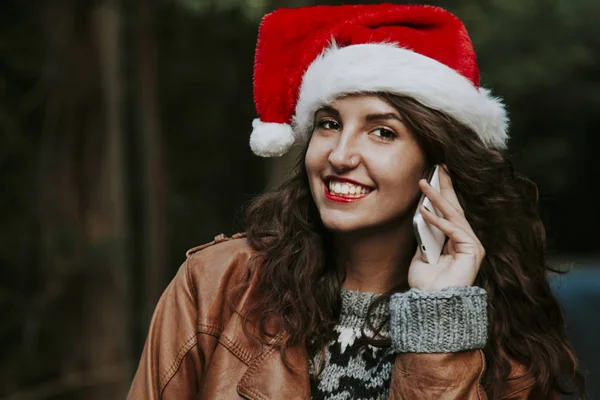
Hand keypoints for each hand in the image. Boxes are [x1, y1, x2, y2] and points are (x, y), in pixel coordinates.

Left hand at [408, 165, 485, 291]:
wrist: (431, 304)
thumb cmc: (426, 284)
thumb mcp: (421, 256)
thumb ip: (424, 238)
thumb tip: (420, 219)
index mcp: (455, 241)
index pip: (449, 212)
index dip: (443, 194)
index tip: (435, 176)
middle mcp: (466, 241)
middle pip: (455, 208)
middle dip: (446, 187)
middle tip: (438, 167)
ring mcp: (471, 246)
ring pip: (454, 216)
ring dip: (437, 198)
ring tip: (423, 183)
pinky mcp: (472, 251)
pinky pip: (453, 230)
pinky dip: (437, 220)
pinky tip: (424, 211)